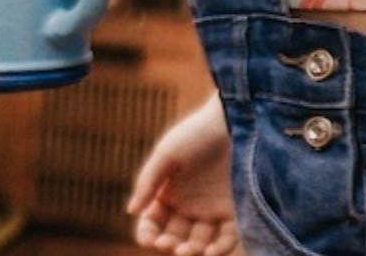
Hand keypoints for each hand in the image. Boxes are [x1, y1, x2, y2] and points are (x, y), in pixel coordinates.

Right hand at [127, 93, 242, 255]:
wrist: (233, 122)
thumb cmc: (196, 134)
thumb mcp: (167, 154)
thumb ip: (148, 182)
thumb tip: (131, 210)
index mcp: (167, 193)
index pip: (152, 222)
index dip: (148, 234)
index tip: (149, 240)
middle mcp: (187, 206)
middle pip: (174, 237)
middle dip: (170, 246)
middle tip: (171, 245)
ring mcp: (211, 211)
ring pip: (199, 243)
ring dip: (192, 251)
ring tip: (190, 250)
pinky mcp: (234, 212)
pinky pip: (226, 238)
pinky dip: (219, 249)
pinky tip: (211, 252)